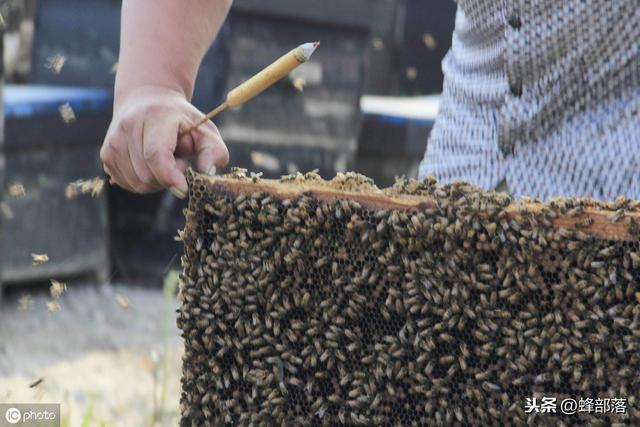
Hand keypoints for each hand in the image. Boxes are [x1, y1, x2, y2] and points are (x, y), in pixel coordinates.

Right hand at [100, 85, 228, 197]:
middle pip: (147, 175)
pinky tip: (151, 165)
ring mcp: (113, 141)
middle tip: (180, 163)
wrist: (149, 101)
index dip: (170, 177)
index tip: (184, 189)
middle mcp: (128, 127)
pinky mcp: (106, 154)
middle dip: (168, 179)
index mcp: (155, 117)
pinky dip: (144, 182)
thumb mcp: (206, 132)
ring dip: (157, 182)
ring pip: (137, 184)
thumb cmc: (183, 122)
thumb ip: (215, 152)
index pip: (156, 155)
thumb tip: (207, 173)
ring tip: (166, 161)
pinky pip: (127, 184)